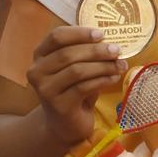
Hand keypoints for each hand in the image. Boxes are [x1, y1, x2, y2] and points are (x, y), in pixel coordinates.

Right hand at [26, 27, 125, 146]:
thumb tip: (112, 41)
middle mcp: (37, 71)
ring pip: (77, 70)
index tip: (101, 34)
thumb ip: (86, 52)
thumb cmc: (74, 89)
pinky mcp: (58, 105)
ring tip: (120, 65)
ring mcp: (45, 89)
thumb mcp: (77, 66)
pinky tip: (114, 78)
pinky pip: (84, 87)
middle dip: (97, 50)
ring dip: (103, 66)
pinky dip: (102, 80)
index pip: (56, 36)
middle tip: (117, 50)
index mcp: (41, 55)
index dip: (79, 33)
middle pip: (68, 54)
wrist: (66, 123)